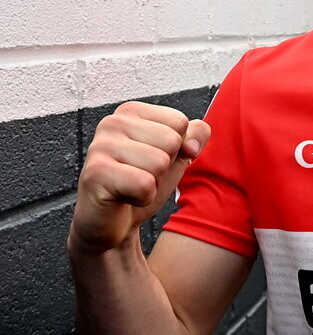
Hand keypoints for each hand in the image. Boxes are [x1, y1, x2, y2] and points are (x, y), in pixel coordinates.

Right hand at [69, 102, 209, 253]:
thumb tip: (192, 144)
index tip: (153, 159)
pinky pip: (145, 185)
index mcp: (131, 112)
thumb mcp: (176, 155)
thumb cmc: (142, 183)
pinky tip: (125, 197)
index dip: (177, 148)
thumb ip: (194, 136)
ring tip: (133, 186)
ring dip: (154, 183)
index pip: (180, 122)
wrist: (113, 222)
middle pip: (172, 141)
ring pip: (160, 163)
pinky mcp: (95, 174)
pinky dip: (143, 198)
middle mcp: (112, 122)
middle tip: (141, 175)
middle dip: (165, 167)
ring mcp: (100, 147)